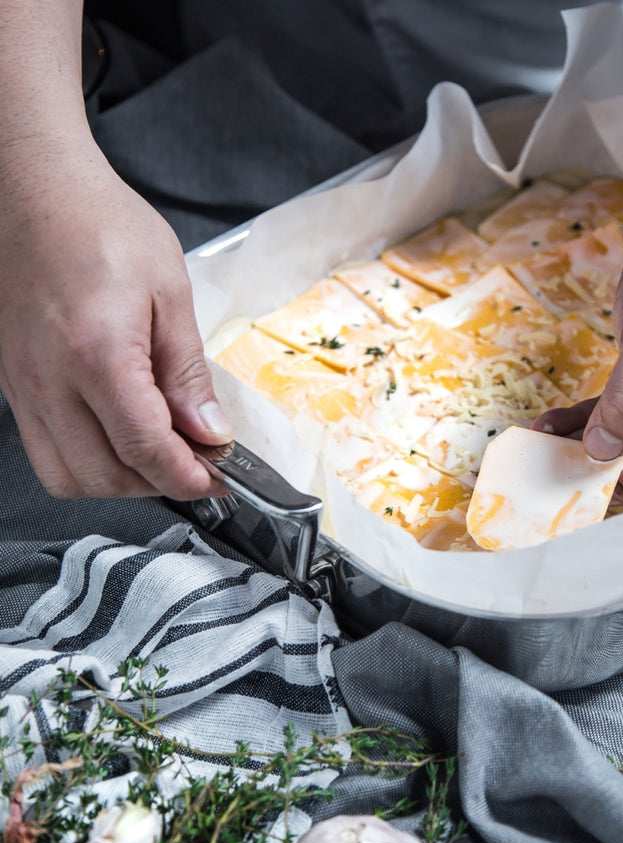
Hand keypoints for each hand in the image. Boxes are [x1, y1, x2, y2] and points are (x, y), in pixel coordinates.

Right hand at [0, 141, 231, 499]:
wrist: (33, 190)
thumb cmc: (101, 225)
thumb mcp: (169, 293)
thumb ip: (188, 373)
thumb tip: (210, 431)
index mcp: (96, 354)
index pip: (144, 447)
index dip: (187, 476)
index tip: (216, 478)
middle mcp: (48, 380)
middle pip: (104, 475)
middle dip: (159, 484)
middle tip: (198, 465)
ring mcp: (22, 386)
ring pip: (67, 476)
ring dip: (121, 482)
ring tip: (161, 456)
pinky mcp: (13, 384)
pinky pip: (45, 451)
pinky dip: (87, 462)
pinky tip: (120, 438)